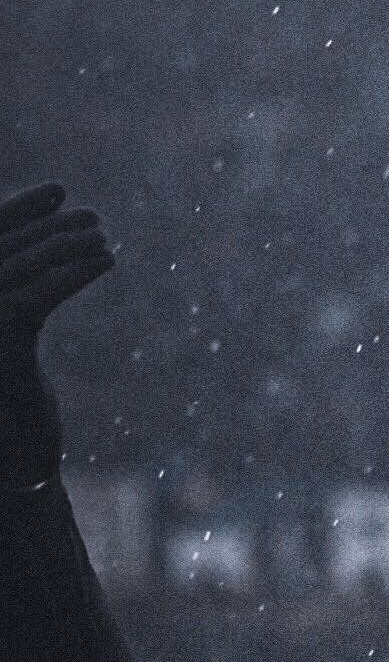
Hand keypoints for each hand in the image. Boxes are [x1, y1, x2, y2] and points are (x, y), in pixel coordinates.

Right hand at [0, 181, 113, 481]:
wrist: (13, 469)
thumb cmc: (15, 405)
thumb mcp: (11, 338)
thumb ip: (15, 290)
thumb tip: (47, 239)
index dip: (18, 212)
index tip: (58, 191)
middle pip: (1, 250)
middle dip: (49, 227)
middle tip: (93, 218)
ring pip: (21, 268)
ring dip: (68, 246)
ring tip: (104, 240)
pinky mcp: (2, 345)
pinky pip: (38, 295)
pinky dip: (74, 272)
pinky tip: (105, 262)